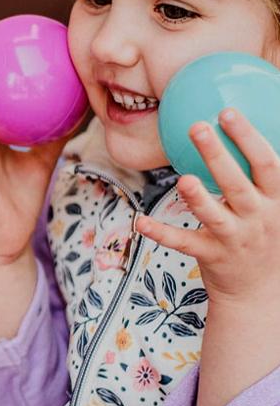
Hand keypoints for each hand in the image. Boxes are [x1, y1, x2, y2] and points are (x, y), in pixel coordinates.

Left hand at [135, 109, 279, 304]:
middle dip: (218, 155)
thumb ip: (262, 176)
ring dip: (198, 198)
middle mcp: (258, 218)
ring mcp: (234, 239)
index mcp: (276, 200)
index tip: (228, 112)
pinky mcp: (211, 257)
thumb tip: (247, 132)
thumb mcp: (275, 206)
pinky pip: (184, 243)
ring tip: (183, 179)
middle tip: (198, 126)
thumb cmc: (263, 237)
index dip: (249, 137)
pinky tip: (140, 222)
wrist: (260, 293)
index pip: (267, 163)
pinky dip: (162, 233)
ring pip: (215, 216)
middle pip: (238, 183)